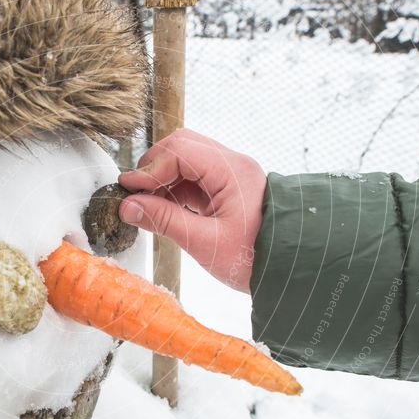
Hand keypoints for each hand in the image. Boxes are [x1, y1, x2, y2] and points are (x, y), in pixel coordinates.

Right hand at [118, 129, 265, 292]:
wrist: (290, 272)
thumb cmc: (255, 259)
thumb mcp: (204, 242)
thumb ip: (164, 220)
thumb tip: (128, 206)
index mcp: (232, 171)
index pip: (180, 152)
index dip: (149, 169)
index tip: (127, 189)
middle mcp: (233, 164)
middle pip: (182, 146)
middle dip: (154, 167)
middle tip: (134, 192)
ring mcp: (231, 175)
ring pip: (186, 161)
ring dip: (162, 179)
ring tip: (145, 205)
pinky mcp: (227, 189)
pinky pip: (194, 179)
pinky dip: (174, 190)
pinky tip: (162, 209)